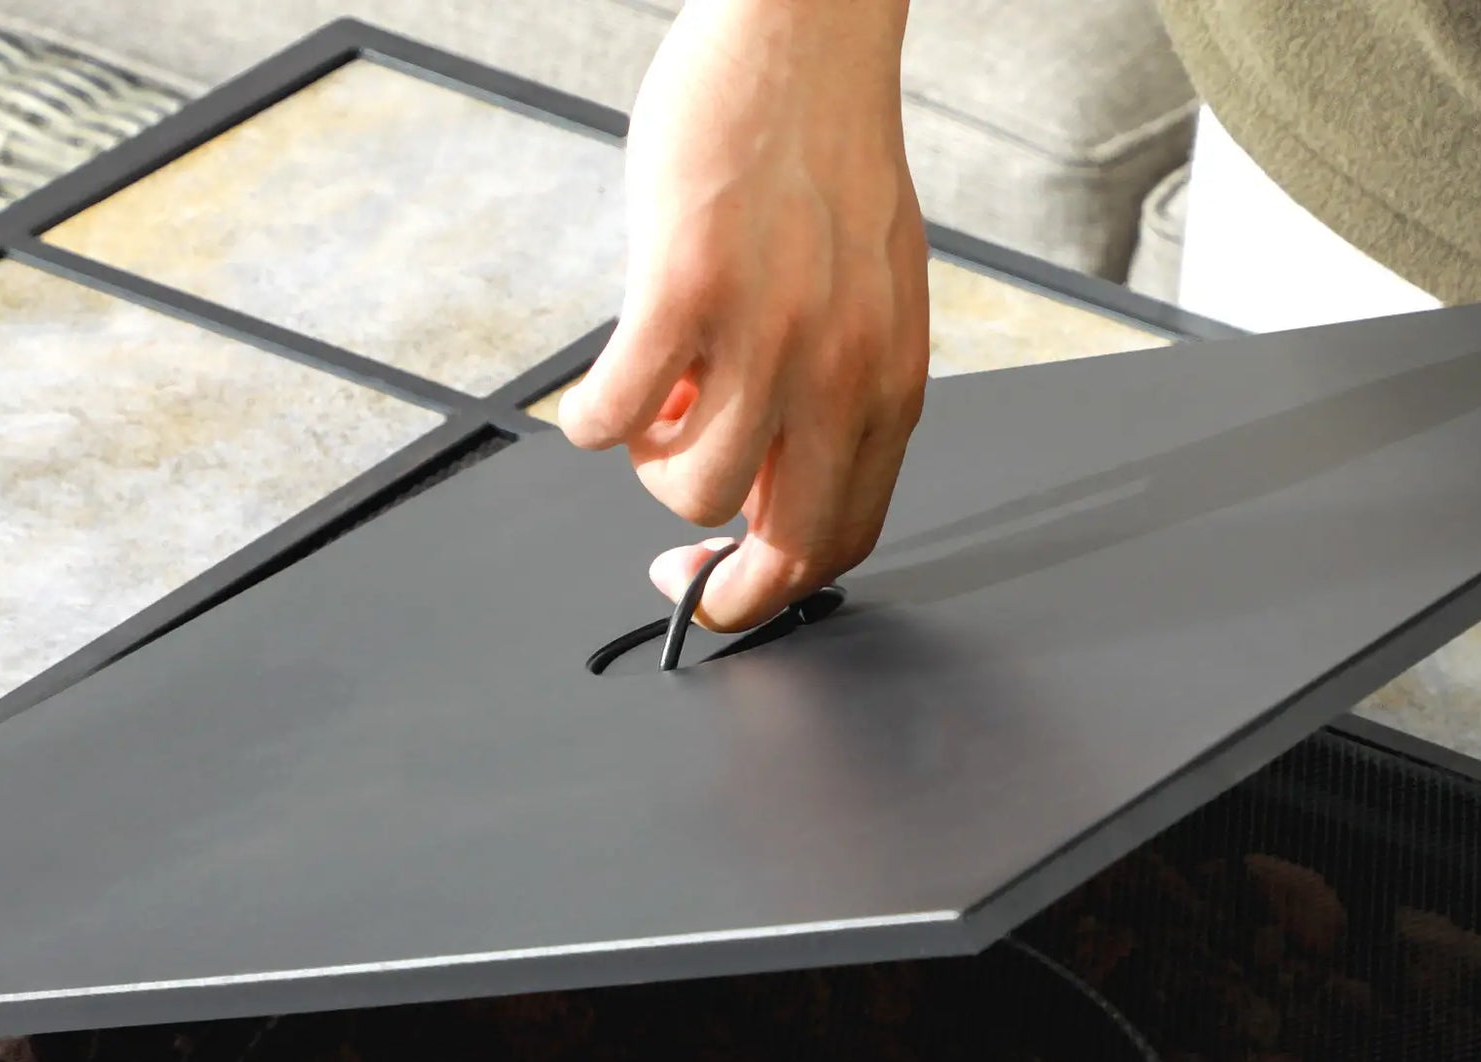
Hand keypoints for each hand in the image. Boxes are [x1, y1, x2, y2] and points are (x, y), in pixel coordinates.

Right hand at [558, 0, 928, 632]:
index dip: (772, 587)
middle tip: (665, 554)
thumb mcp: (869, 303)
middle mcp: (838, 371)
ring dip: (655, 465)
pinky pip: (617, 416)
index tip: (721, 587)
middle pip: (779, 543)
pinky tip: (600, 388)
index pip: (841, 538)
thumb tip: (769, 492)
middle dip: (714, 576)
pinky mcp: (687, 288)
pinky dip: (593, 421)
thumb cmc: (825, 162)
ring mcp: (765, 332)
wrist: (804, 35)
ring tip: (657, 398)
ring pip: (693, 486)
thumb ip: (835, 399)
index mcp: (887, 383)